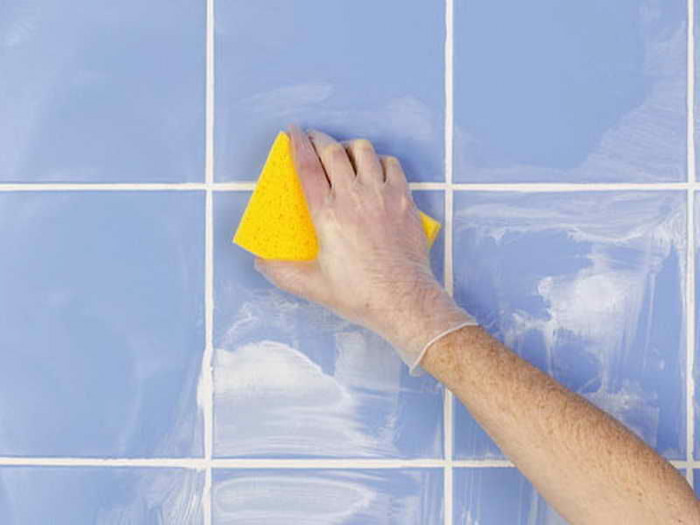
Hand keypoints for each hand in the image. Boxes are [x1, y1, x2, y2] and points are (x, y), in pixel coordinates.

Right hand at [255, 125, 472, 371]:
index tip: (293, 132)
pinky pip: (392, 164)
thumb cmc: (360, 294)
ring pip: (364, 150)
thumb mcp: (312, 286)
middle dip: (320, 137)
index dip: (297, 144)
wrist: (402, 299)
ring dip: (350, 147)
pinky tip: (376, 170)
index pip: (307, 166)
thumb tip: (260, 263)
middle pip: (333, 150)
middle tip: (314, 138)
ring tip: (345, 154)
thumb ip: (281, 272)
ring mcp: (382, 194)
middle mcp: (354, 196)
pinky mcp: (404, 199)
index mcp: (327, 213)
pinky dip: (380, 161)